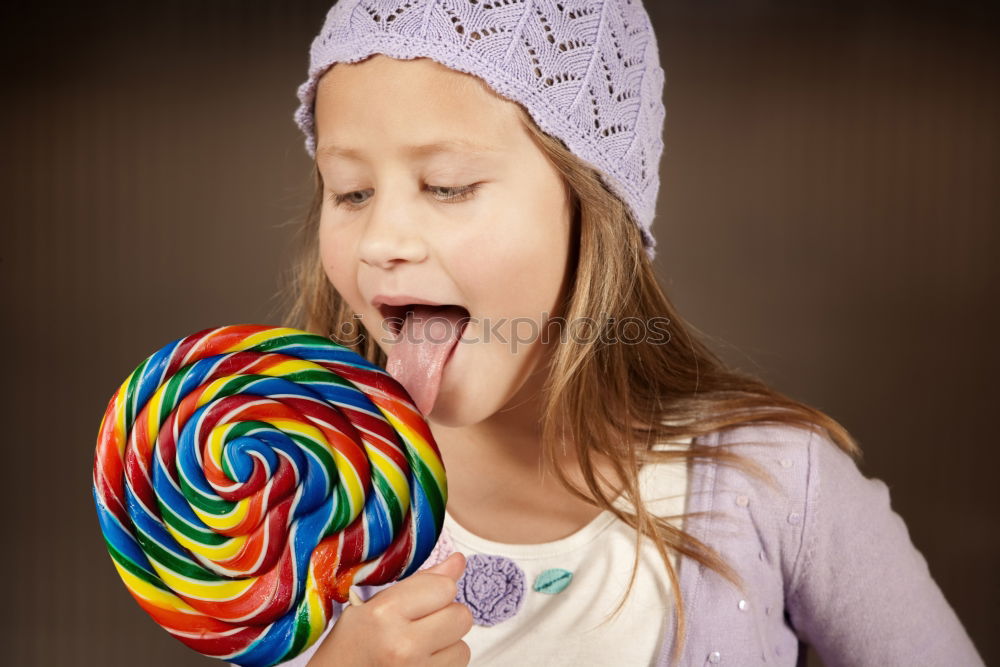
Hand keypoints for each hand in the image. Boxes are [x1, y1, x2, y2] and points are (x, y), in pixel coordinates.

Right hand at [307, 552, 472, 665]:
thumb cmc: (350, 645)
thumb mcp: (374, 605)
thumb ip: (420, 582)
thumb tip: (459, 561)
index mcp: (385, 613)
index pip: (445, 587)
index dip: (438, 589)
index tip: (423, 598)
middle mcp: (403, 644)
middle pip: (461, 616)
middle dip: (447, 615)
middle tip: (421, 622)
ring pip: (464, 645)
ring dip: (447, 643)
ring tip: (418, 645)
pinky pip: (458, 665)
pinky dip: (445, 661)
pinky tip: (421, 661)